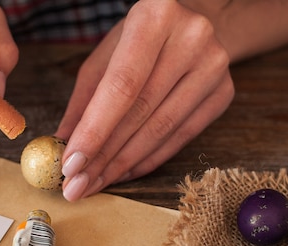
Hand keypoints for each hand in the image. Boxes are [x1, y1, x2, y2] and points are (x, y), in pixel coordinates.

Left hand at [55, 0, 234, 200]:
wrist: (194, 25)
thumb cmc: (139, 41)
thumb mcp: (105, 57)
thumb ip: (83, 100)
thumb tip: (63, 145)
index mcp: (155, 17)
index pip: (122, 86)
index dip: (95, 130)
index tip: (71, 165)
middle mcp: (191, 39)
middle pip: (141, 113)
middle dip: (103, 157)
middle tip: (76, 186)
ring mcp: (213, 67)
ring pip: (161, 130)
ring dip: (123, 165)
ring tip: (94, 184)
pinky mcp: (224, 93)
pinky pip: (181, 138)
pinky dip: (148, 160)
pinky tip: (123, 173)